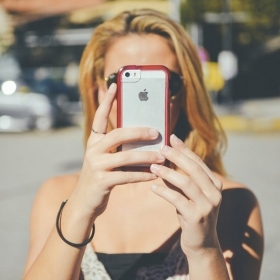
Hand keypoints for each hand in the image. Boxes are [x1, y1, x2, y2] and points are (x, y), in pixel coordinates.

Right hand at [70, 83, 163, 220]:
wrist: (85, 201)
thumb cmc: (101, 176)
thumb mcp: (106, 159)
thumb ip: (120, 148)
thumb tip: (147, 140)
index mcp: (94, 141)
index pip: (100, 117)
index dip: (107, 101)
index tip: (114, 85)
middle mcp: (92, 150)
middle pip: (118, 134)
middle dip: (139, 132)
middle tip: (156, 132)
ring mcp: (96, 165)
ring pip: (126, 156)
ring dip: (147, 156)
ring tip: (162, 156)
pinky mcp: (102, 181)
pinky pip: (127, 176)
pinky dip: (143, 175)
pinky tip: (154, 174)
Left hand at [150, 134, 222, 257]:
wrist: (201, 244)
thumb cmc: (192, 214)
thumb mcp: (188, 194)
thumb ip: (179, 179)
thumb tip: (163, 161)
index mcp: (215, 184)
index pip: (198, 162)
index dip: (184, 149)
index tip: (172, 138)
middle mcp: (215, 193)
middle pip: (194, 169)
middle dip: (177, 156)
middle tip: (161, 148)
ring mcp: (208, 206)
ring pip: (186, 183)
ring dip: (168, 173)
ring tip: (153, 167)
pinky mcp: (197, 217)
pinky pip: (178, 200)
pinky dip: (164, 192)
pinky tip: (153, 187)